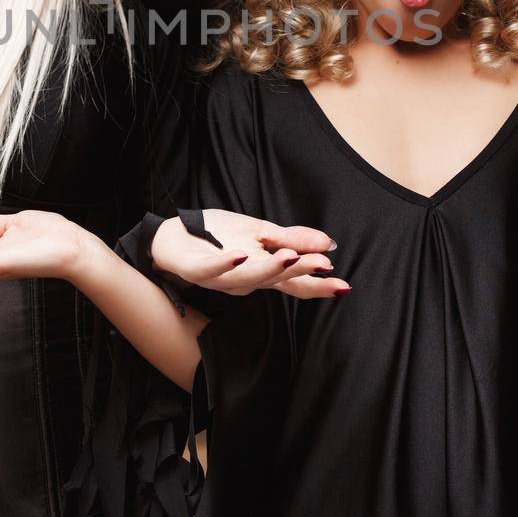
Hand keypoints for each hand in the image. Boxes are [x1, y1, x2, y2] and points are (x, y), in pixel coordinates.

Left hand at [151, 209, 348, 299]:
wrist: (173, 235)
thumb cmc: (217, 236)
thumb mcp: (260, 230)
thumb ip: (292, 239)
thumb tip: (328, 244)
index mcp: (262, 271)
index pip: (295, 282)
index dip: (318, 286)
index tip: (343, 286)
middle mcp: (245, 281)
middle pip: (276, 279)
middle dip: (299, 271)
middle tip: (322, 264)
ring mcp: (220, 278)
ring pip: (248, 278)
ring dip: (269, 269)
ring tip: (289, 257)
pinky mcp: (196, 270)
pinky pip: (212, 271)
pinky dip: (226, 264)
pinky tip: (240, 255)